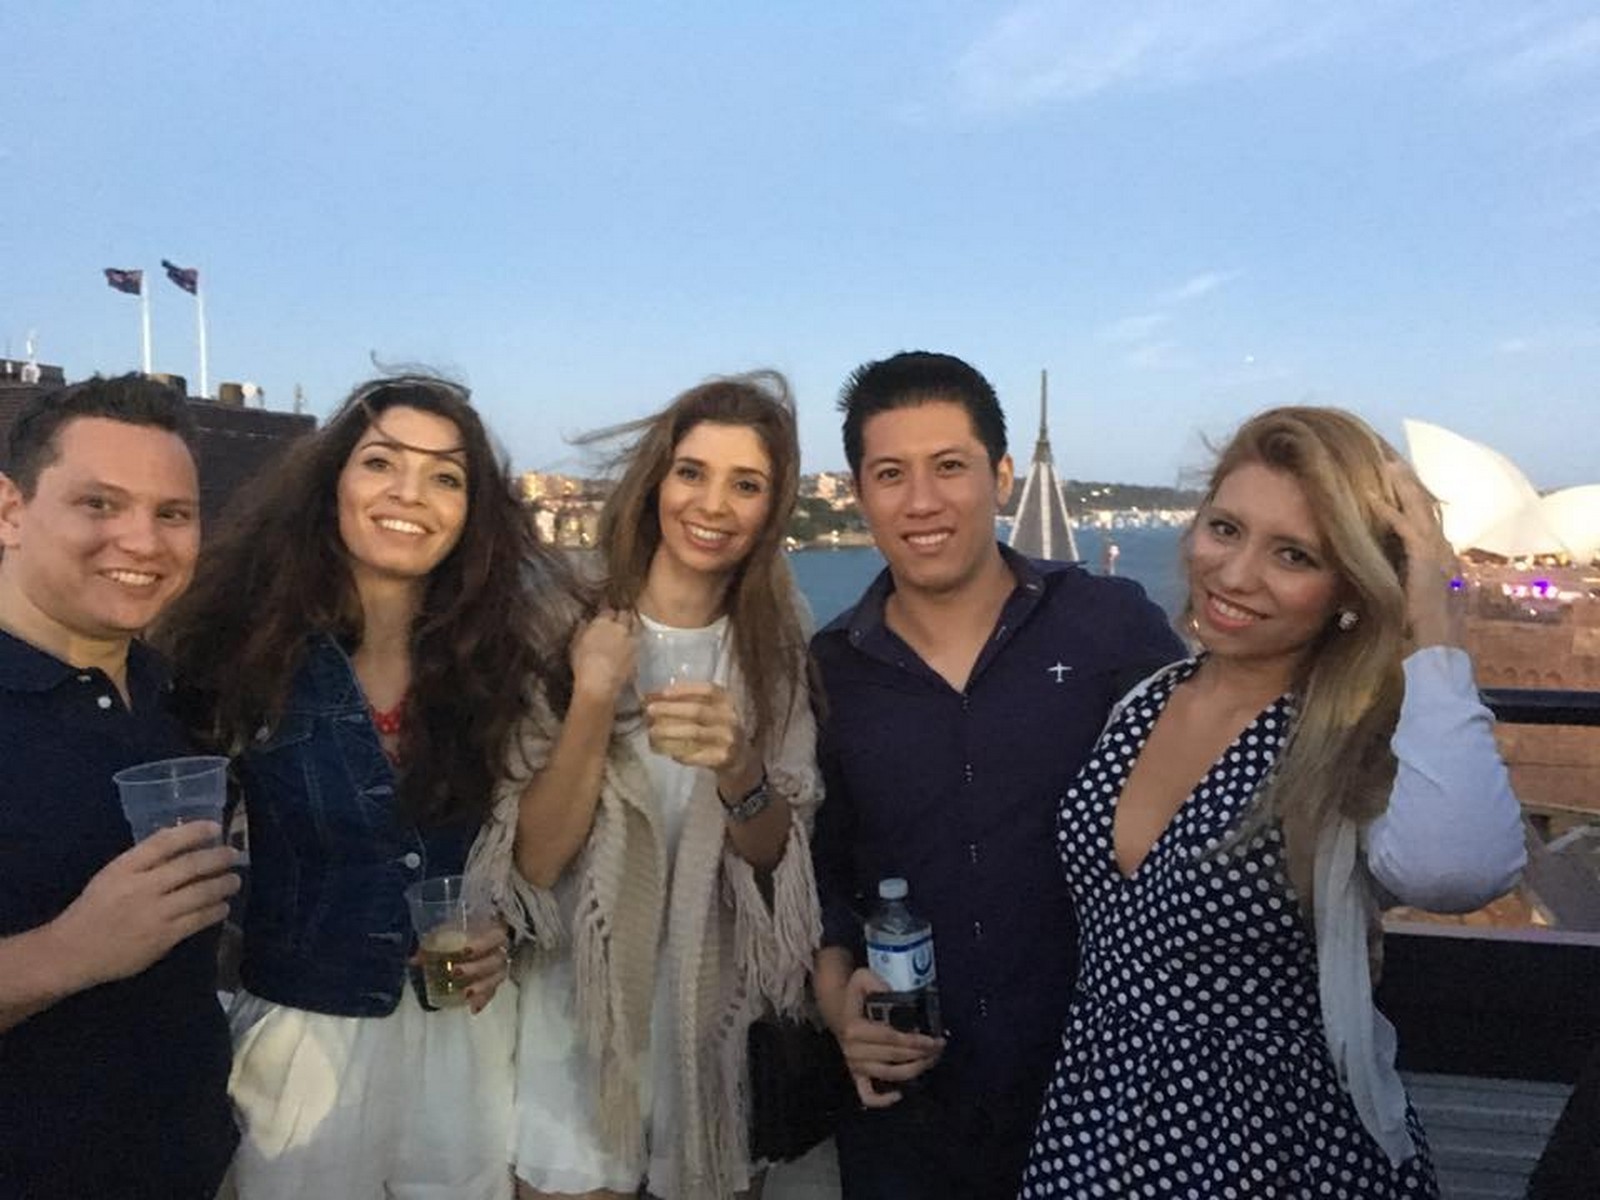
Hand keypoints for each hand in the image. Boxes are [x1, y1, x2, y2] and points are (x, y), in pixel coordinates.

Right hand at [45, 822, 240, 990]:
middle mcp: (142, 887)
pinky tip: (223, 907)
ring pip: (200, 893)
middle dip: (218, 858)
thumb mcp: (111, 876)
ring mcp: (154, 913)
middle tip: (234, 855)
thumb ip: (143, 862)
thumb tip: (180, 844)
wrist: (72, 952)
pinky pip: (198, 920)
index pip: (164, 842)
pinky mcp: (163, 937)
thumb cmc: (94, 910)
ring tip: (235, 880)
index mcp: (125, 867)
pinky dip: (215, 911)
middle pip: (190, 865)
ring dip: (223, 884)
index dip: (193, 831)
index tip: (214, 827)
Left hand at [415, 922, 510, 1014]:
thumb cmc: (466, 930)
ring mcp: (499, 968)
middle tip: (456, 972)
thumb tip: (413, 960)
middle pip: (495, 961)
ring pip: (496, 978)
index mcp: (494, 932)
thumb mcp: (451, 930)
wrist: (482, 935)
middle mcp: (500, 951)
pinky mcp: (495, 981)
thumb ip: (434, 943)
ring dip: (481, 987)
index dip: (482, 944)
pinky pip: (492, 992)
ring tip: (466, 994)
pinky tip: (473, 1009)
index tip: (465, 950)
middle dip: (476, 967)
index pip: (494, 937)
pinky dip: (483, 1000)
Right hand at [570, 608, 637, 703]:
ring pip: (636, 626)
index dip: (607, 612)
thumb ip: (581, 631)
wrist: (600, 682)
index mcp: (603, 623)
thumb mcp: (575, 645)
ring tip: (629, 629)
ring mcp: (631, 640)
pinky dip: (635, 641)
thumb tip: (584, 621)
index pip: (608, 610)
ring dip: (632, 626)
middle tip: (619, 619)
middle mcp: (620, 628)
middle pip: (625, 615)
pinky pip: (638, 642)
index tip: (606, 614)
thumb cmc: (582, 663)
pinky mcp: (638, 653)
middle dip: (622, 616)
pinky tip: (631, 646)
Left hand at [643, 681, 755, 778]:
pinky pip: (695, 755)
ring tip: (651, 732)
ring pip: (694, 733)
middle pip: (698, 711)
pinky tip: (662, 749)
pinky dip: (676, 751)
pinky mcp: (722, 758)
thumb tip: (649, 696)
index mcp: (726, 700)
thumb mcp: (708, 710)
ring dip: (669, 732)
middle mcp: (730, 717)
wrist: (738, 758)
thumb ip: (684, 702)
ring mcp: (728, 738)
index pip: (708, 690)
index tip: (662, 692)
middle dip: (671, 710)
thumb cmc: (715, 728)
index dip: (684, 689)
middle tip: (649, 711)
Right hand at [824, 967, 945, 1107]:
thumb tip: (898, 999)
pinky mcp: (856, 1076)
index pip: (892, 1039)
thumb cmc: (856, 995)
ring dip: (914, 1071)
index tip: (934, 1040)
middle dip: (922, 1054)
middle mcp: (853, 1051)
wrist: (839, 1010)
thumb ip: (877, 983)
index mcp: (854, 1029)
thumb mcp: (862, 978)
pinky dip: (882, 1100)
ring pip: (889, 1075)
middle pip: (895, 1058)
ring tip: (931, 1060)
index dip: (916, 1041)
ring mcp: (854, 1066)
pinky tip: (900, 1093)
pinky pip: (867, 1095)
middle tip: (939, 1047)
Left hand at [1378, 461, 1463, 647]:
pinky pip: (1409, 532)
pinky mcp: (1427, 566)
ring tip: (1388, 466)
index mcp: (1440, 564)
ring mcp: (1439, 560)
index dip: (1412, 502)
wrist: (1434, 656)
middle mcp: (1444, 557)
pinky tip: (1374, 499)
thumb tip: (1373, 578)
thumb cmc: (1416, 638)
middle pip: (1427, 512)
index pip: (1426, 524)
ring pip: (1422, 514)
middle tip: (1392, 462)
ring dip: (1404, 489)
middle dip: (1410, 486)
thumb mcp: (1403, 604)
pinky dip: (1392, 513)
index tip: (1395, 483)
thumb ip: (1394, 586)